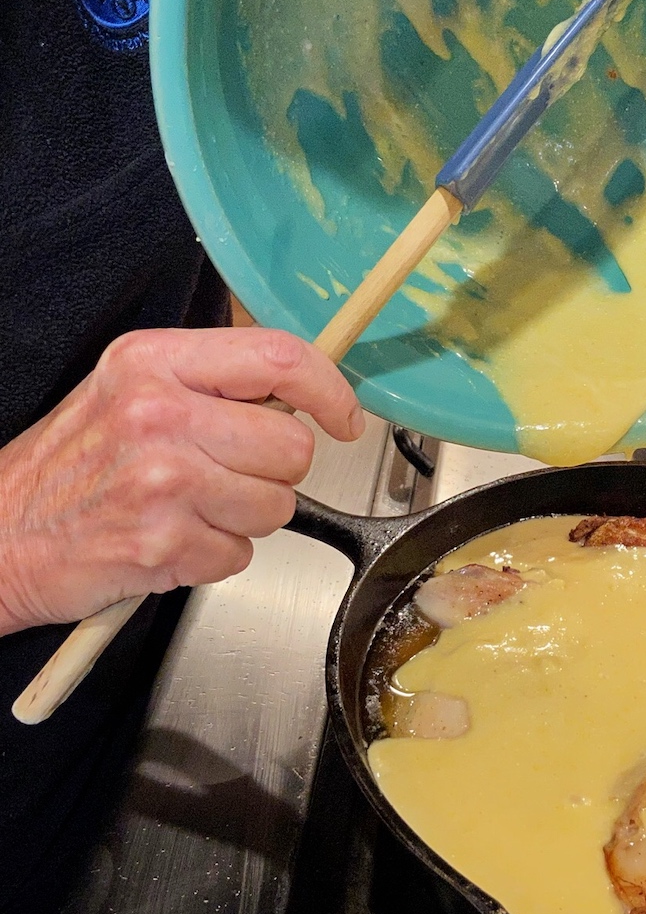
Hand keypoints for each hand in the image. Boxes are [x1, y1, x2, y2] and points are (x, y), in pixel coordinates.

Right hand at [0, 327, 363, 633]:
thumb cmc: (74, 464)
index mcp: (155, 361)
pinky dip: (215, 556)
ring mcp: (161, 480)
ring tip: (191, 508)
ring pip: (277, 506)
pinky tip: (172, 539)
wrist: (0, 535)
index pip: (280, 357)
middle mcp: (159, 413)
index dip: (331, 390)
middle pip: (292, 446)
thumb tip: (301, 396)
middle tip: (228, 476)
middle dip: (276, 472)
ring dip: (246, 517)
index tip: (344, 418)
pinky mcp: (162, 543)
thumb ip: (213, 383)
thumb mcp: (131, 389)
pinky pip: (240, 555)